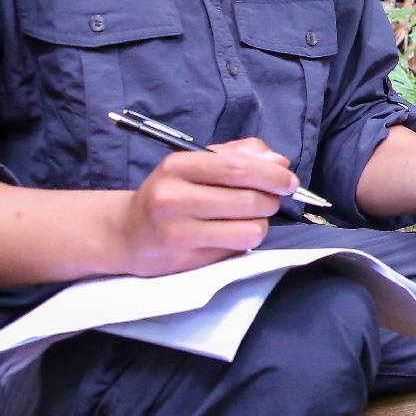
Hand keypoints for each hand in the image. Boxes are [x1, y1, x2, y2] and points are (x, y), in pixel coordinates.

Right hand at [119, 138, 295, 275]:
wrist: (126, 233)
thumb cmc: (170, 193)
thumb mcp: (196, 164)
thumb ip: (239, 155)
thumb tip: (279, 161)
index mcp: (178, 167)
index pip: (239, 168)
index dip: (272, 175)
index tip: (289, 180)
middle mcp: (174, 198)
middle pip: (249, 200)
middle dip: (271, 200)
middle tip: (269, 199)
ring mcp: (178, 232)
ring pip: (250, 229)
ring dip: (261, 223)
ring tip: (249, 217)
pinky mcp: (185, 260)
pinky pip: (237, 250)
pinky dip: (244, 241)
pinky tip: (231, 234)